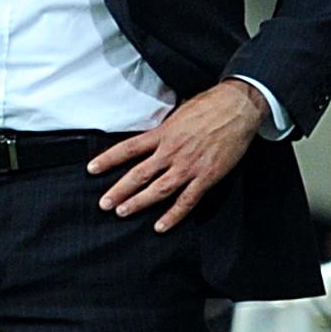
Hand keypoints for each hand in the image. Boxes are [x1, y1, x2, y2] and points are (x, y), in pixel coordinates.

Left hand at [88, 79, 268, 231]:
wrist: (238, 108)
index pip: (128, 148)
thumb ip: (165, 128)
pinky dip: (173, 215)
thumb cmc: (210, 105)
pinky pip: (186, 201)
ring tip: (122, 213)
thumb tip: (153, 135)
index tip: (92, 169)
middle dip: (119, 190)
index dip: (108, 159)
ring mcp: (189, 166)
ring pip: (158, 190)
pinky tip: (160, 226)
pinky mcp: (206, 177)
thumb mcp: (179, 112)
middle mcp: (172, 151)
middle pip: (139, 174)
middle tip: (104, 204)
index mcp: (163, 133)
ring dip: (139, 203)